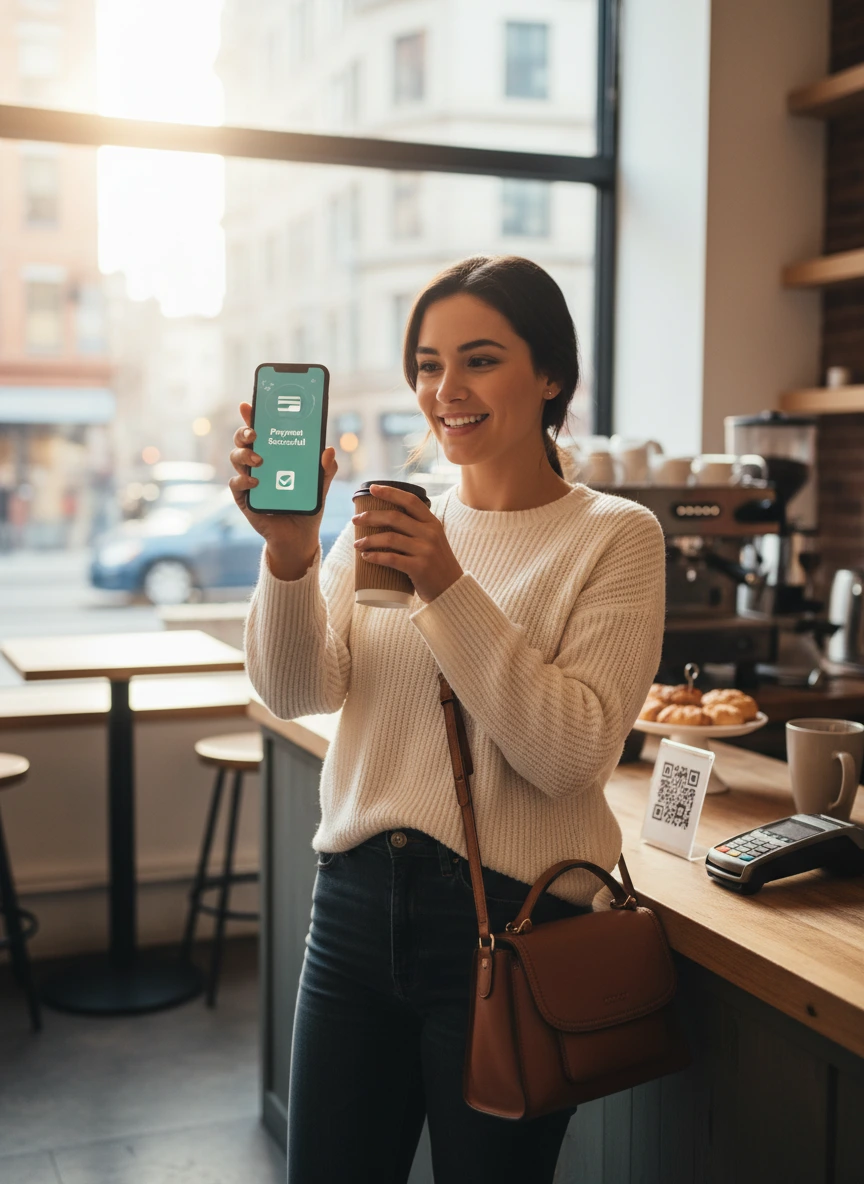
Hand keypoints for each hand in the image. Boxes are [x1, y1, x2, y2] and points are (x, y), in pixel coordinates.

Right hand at [229, 401, 338, 578]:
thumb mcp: (321, 487)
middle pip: (243, 441)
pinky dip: (243, 480)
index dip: (252, 416)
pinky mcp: (245, 499)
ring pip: (236, 458)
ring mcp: (249, 480)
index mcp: (275, 456)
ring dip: (245, 454)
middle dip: (244, 432)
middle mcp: (258, 464)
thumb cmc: (307, 507)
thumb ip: (326, 469)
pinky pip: (236, 484)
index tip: (249, 405)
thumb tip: (329, 450)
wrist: (299, 538)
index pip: (261, 431)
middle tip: (255, 433)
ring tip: (260, 460)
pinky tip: (256, 481)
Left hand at [352, 483, 462, 603]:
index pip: (410, 501)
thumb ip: (418, 528)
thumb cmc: (437, 564)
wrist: (452, 589)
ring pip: (390, 538)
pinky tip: (366, 556)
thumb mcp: (434, 540)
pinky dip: (375, 557)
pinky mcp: (419, 568)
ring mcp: (425, 550)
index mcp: (432, 523)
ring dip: (369, 539)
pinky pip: (391, 559)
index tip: (372, 488)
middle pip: (394, 517)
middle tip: (355, 520)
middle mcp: (430, 534)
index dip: (390, 492)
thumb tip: (388, 518)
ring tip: (356, 544)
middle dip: (370, 516)